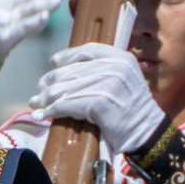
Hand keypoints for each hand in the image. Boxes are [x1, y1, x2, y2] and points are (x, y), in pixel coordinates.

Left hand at [33, 44, 164, 152]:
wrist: (147, 133)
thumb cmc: (134, 110)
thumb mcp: (126, 80)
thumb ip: (105, 70)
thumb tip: (70, 70)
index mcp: (122, 58)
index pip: (88, 51)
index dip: (67, 55)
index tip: (53, 62)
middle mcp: (115, 67)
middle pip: (72, 70)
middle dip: (51, 81)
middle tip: (39, 90)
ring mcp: (107, 84)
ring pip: (67, 88)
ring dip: (47, 98)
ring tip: (37, 103)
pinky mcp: (99, 103)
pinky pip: (67, 105)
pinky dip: (53, 110)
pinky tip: (45, 114)